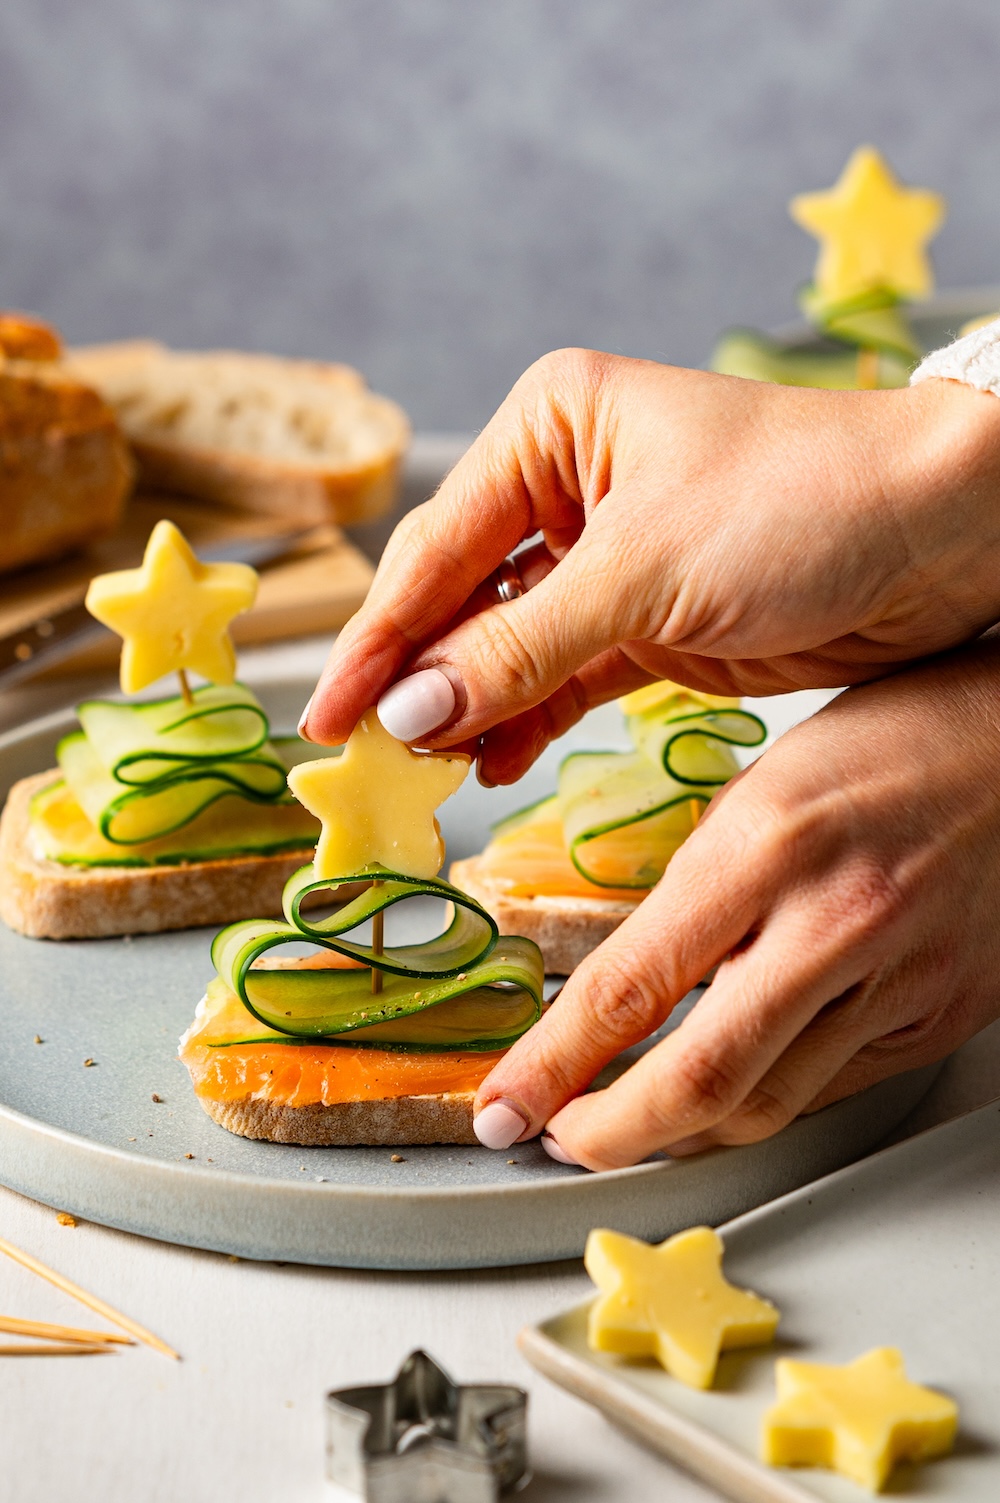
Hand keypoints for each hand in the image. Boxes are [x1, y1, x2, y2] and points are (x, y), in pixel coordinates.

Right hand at [301, 351, 999, 784]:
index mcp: (553, 429)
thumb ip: (519, 648)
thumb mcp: (644, 573)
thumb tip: (411, 708)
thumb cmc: (803, 505)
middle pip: (460, 597)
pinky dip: (524, 723)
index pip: (438, 547)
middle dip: (418, 677)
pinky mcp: (649, 627)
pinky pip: (560, 682)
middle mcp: (569, 490)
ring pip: (505, 648)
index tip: (329, 715)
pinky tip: (486, 762)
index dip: (379, 639)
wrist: (945, 538)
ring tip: (427, 771)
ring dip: (467, 708)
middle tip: (369, 757)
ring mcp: (608, 564)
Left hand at [472, 635, 999, 1166]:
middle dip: (606, 1133)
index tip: (505, 1101)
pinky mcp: (939, 1014)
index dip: (550, 1064)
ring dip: (682, 1130)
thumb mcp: (768, 778)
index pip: (630, 986)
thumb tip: (634, 968)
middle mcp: (835, 924)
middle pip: (700, 1079)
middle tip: (556, 1138)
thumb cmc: (903, 732)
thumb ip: (702, 882)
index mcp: (769, 846)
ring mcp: (897, 980)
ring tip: (630, 1120)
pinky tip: (730, 1092)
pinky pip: (833, 1088)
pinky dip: (766, 1101)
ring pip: (768, 1104)